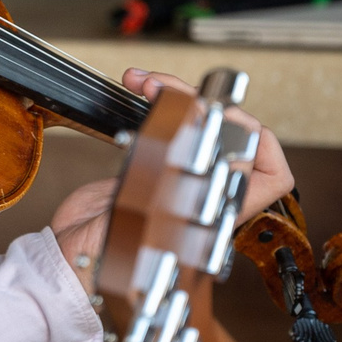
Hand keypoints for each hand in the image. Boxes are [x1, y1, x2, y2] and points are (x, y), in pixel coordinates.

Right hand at [49, 69, 297, 293]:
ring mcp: (178, 175)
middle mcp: (205, 190)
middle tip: (168, 89)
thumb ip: (194, 181)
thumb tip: (229, 139)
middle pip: (230, 132)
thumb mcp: (157, 219)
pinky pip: (166, 124)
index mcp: (219, 212)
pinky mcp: (150, 164)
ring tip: (143, 81)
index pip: (273, 176)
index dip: (260, 142)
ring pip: (198, 121)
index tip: (227, 120)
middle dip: (202, 100)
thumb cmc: (110, 257)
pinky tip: (134, 89)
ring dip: (174, 92)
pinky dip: (153, 102)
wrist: (68, 260)